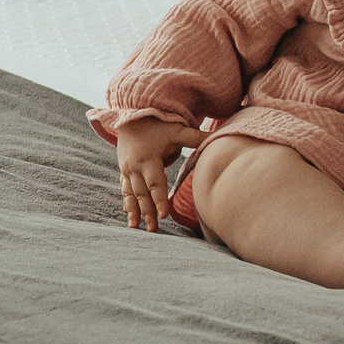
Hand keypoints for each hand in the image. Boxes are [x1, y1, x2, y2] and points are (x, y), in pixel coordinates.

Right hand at [114, 117, 201, 231]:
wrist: (131, 115)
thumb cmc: (157, 123)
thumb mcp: (176, 130)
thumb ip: (195, 137)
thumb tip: (219, 138)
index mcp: (148, 159)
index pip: (155, 183)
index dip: (159, 199)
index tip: (164, 215)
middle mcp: (135, 167)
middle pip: (142, 193)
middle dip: (147, 212)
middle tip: (153, 229)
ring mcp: (127, 169)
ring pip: (131, 194)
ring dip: (135, 211)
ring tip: (136, 228)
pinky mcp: (124, 170)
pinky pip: (125, 189)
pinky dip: (127, 202)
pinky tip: (128, 215)